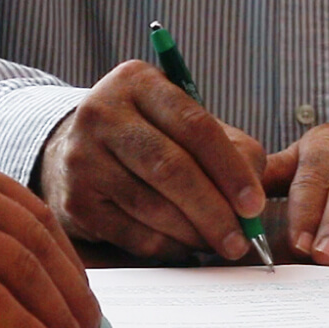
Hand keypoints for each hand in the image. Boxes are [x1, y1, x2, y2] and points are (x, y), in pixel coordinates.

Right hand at [40, 60, 266, 259]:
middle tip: (240, 240)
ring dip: (193, 232)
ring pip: (151, 205)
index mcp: (138, 81)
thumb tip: (251, 202)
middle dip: (213, 210)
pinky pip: (131, 233)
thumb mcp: (188, 125)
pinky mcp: (74, 199)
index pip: (194, 125)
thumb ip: (231, 151)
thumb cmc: (152, 137)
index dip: (229, 169)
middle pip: (170, 167)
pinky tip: (184, 245)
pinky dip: (167, 246)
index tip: (254, 205)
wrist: (77, 150)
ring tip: (218, 242)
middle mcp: (102, 112)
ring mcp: (83, 157)